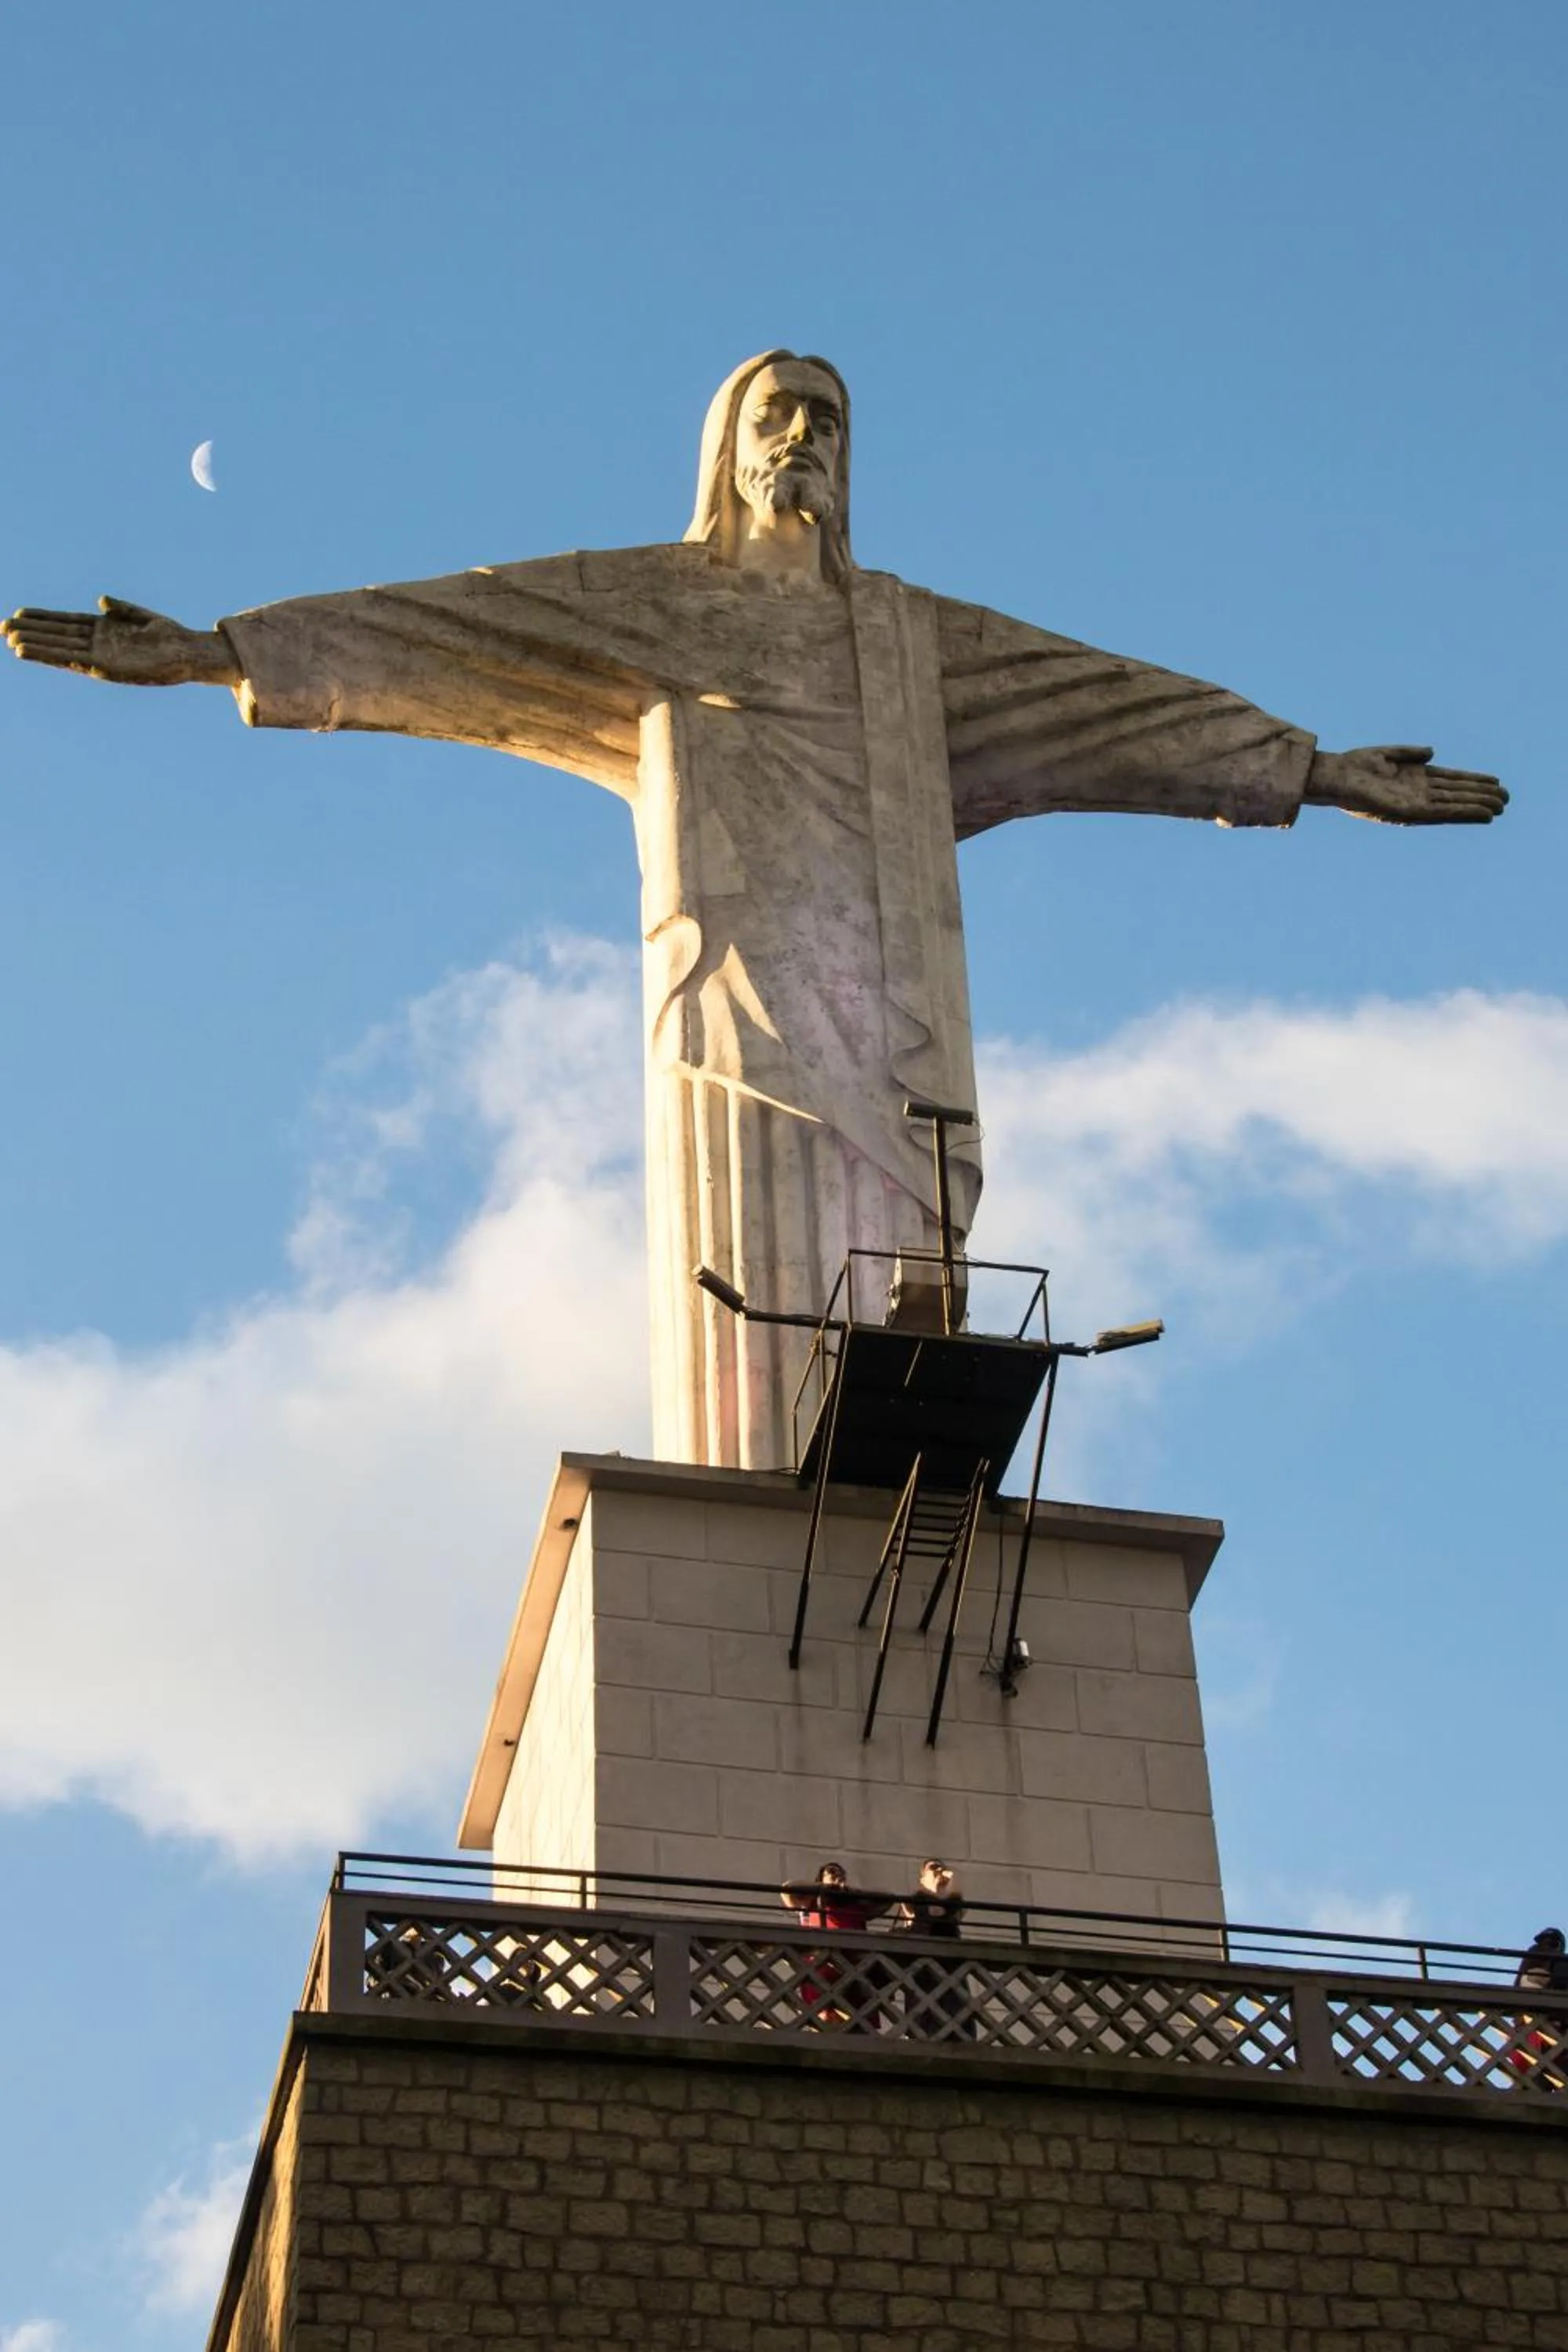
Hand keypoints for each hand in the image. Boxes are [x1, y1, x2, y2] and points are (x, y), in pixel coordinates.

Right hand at [3, 596, 237, 685]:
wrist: (189, 653)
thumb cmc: (169, 636)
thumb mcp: (142, 616)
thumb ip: (121, 608)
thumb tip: (101, 600)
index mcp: (103, 629)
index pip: (66, 622)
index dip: (43, 619)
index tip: (19, 613)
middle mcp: (98, 644)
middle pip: (57, 635)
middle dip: (32, 632)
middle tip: (2, 627)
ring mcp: (100, 656)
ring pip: (60, 650)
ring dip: (36, 646)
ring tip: (11, 642)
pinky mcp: (106, 668)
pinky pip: (73, 661)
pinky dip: (54, 657)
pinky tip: (38, 654)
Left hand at [1307, 744, 1506, 825]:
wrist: (1336, 777)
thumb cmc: (1355, 766)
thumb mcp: (1388, 754)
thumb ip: (1411, 753)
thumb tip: (1433, 752)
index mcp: (1415, 777)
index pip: (1451, 779)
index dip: (1473, 780)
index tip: (1495, 781)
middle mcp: (1418, 792)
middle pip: (1457, 793)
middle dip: (1481, 795)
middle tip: (1507, 797)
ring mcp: (1415, 802)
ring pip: (1454, 805)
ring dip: (1477, 806)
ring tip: (1501, 807)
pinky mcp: (1409, 812)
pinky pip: (1442, 813)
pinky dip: (1462, 813)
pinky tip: (1480, 813)